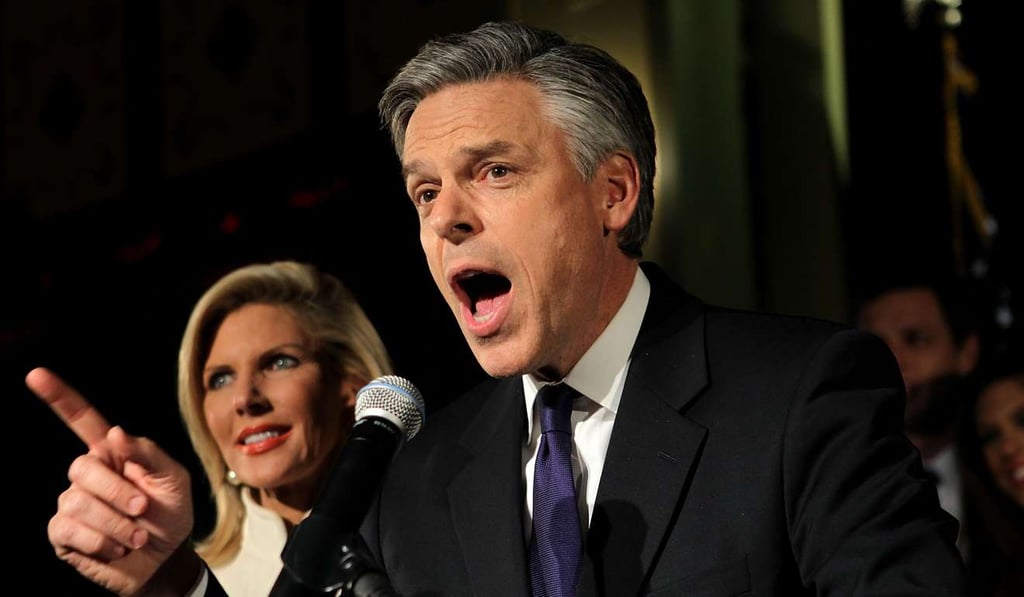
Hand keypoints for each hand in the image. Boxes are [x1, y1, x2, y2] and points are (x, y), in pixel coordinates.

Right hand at [28, 367, 198, 595]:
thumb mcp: (174, 479)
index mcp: (113, 453)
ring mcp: (72, 502)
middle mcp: (88, 474)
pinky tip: (116, 548)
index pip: (81, 420)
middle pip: (83, 467)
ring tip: (136, 536)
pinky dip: (102, 542)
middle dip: (119, 492)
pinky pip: (71, 530)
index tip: (36, 374)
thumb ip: (148, 453)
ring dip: (117, 523)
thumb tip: (115, 432)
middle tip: (144, 510)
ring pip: (78, 502)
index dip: (59, 397)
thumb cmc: (171, 513)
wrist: (166, 557)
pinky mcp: (63, 533)